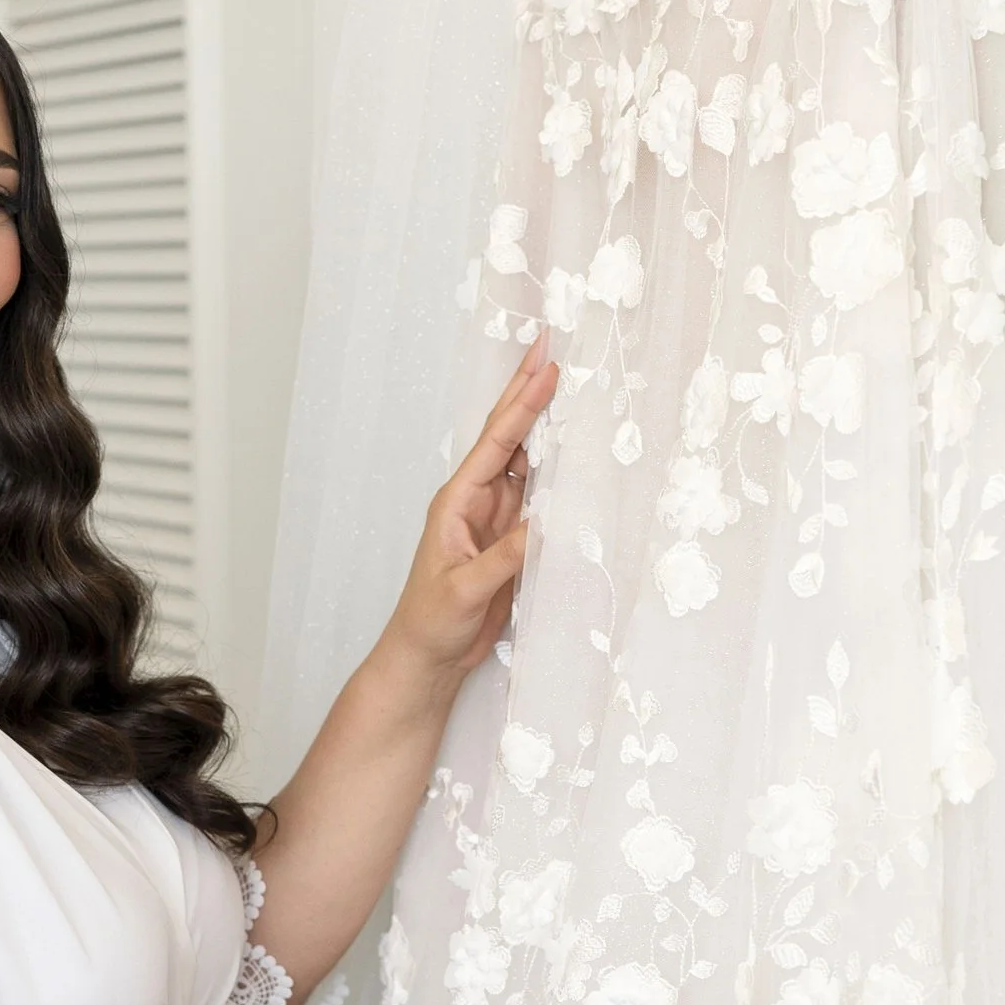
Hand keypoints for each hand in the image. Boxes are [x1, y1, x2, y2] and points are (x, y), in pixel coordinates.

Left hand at [377, 342, 561, 697]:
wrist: (428, 656)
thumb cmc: (431, 622)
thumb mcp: (465, 589)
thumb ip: (505, 557)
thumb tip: (546, 522)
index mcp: (458, 501)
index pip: (496, 442)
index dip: (522, 404)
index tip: (546, 367)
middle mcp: (478, 500)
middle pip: (510, 437)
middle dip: (530, 392)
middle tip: (552, 348)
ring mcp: (498, 517)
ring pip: (528, 462)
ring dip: (549, 426)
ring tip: (571, 386)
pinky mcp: (513, 539)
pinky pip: (540, 498)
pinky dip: (559, 473)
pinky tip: (576, 451)